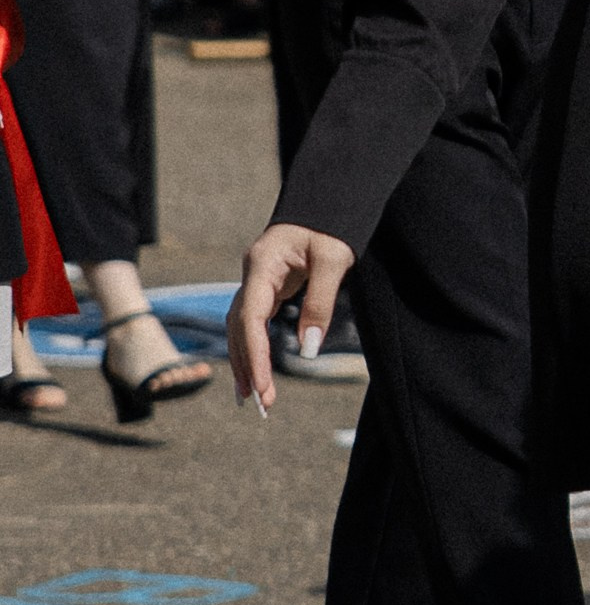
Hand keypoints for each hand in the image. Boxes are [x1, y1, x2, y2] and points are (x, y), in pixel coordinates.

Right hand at [230, 223, 354, 411]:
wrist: (331, 199)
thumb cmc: (334, 224)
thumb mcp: (335, 259)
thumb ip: (320, 302)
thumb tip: (307, 349)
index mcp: (262, 264)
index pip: (250, 318)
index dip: (254, 355)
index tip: (262, 387)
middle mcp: (253, 273)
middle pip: (239, 327)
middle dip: (247, 366)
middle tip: (260, 405)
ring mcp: (257, 279)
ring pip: (242, 326)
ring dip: (245, 361)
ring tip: (254, 397)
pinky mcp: (268, 284)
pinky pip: (253, 321)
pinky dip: (252, 346)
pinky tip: (256, 370)